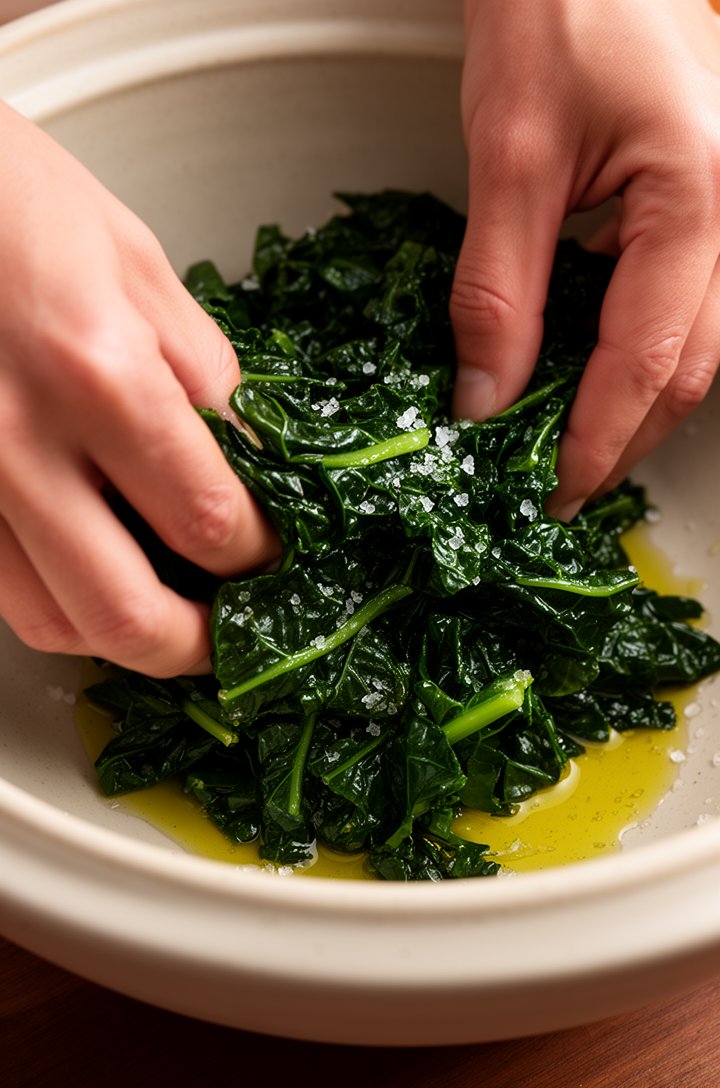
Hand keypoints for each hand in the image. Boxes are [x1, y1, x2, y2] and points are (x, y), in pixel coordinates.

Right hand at [0, 103, 277, 676]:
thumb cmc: (12, 199)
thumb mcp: (138, 267)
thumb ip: (203, 377)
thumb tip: (250, 460)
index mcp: (96, 374)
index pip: (208, 520)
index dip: (260, 558)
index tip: (276, 556)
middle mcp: (18, 444)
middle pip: (126, 614)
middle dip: (198, 646)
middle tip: (233, 633)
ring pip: (51, 623)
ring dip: (125, 636)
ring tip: (172, 612)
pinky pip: (1, 589)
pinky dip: (60, 603)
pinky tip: (97, 575)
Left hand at [451, 0, 719, 517]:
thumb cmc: (557, 12)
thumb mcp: (509, 158)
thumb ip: (498, 291)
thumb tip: (485, 396)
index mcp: (701, 196)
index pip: (650, 358)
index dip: (596, 437)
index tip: (550, 489)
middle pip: (690, 368)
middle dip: (622, 439)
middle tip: (559, 487)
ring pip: (692, 345)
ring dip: (629, 405)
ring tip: (567, 446)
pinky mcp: (696, 210)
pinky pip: (673, 304)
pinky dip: (627, 354)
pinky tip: (580, 374)